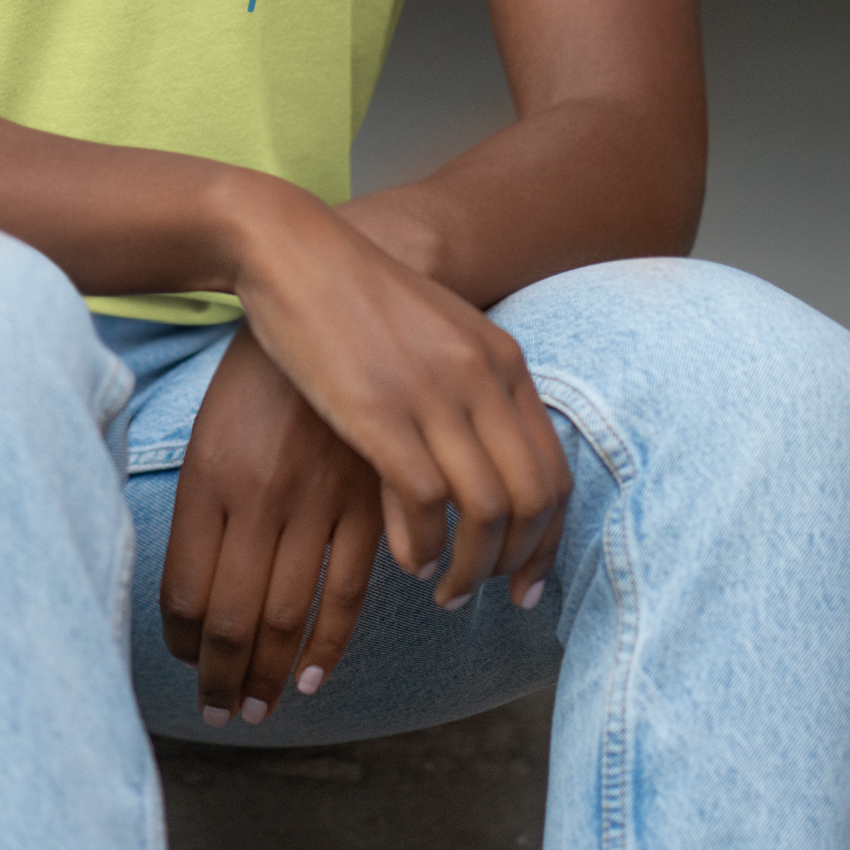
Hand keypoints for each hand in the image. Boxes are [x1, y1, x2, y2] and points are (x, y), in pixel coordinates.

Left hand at [160, 328, 381, 721]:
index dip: (182, 646)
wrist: (328, 292)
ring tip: (256, 709)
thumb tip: (189, 599)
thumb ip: (204, 511)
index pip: (182, 594)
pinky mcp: (370, 498)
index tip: (186, 670)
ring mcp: (317, 498)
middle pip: (230, 618)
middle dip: (220, 678)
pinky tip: (312, 679)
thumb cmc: (259, 372)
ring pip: (286, 617)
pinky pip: (348, 593)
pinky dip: (329, 646)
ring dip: (268, 675)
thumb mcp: (210, 433)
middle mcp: (258, 495)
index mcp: (208, 477)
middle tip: (220, 712)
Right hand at [207, 176, 571, 609]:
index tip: (527, 583)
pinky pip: (427, 502)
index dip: (548, 540)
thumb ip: (468, 396)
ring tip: (446, 591)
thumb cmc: (356, 300)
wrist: (294, 251)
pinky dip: (425, 546)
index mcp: (503, 361)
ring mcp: (435, 393)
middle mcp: (483, 378)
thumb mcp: (436, 339)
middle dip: (518, 563)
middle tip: (490, 598)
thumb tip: (481, 475)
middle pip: (534, 499)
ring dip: (472, 567)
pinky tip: (409, 562)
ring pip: (488, 510)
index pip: (555, 471)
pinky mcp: (380, 411)